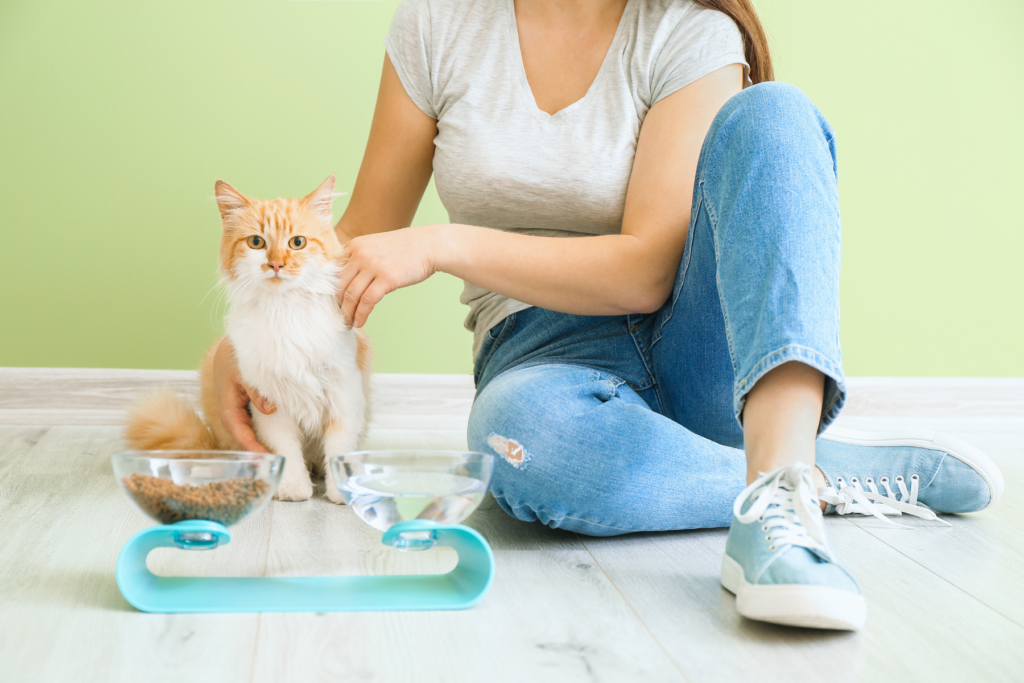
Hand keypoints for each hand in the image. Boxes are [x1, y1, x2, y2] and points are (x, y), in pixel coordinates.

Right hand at [212, 338, 275, 452]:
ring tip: (277, 460)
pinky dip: (261, 435)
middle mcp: (232, 415)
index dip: (253, 447)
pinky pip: (252, 426)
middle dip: (258, 453)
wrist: (230, 348)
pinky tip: (274, 443)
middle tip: (276, 466)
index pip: (241, 433)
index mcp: (229, 408)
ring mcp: (238, 413)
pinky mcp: (245, 410)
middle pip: (245, 439)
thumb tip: (270, 409)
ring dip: (260, 445)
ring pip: (249, 434)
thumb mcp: (245, 371)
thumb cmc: (235, 358)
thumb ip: (256, 390)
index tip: (266, 458)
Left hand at [337, 225, 440, 326]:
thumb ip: (363, 258)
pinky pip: (367, 301)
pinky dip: (361, 314)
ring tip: (348, 323)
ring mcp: (372, 266)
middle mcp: (360, 254)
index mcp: (355, 245)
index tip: (335, 303)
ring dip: (348, 313)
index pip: (336, 271)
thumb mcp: (378, 246)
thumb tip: (352, 281)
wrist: (430, 245)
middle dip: (338, 304)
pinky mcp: (386, 278)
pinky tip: (360, 321)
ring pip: (352, 295)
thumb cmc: (407, 248)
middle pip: (341, 284)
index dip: (334, 290)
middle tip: (339, 316)